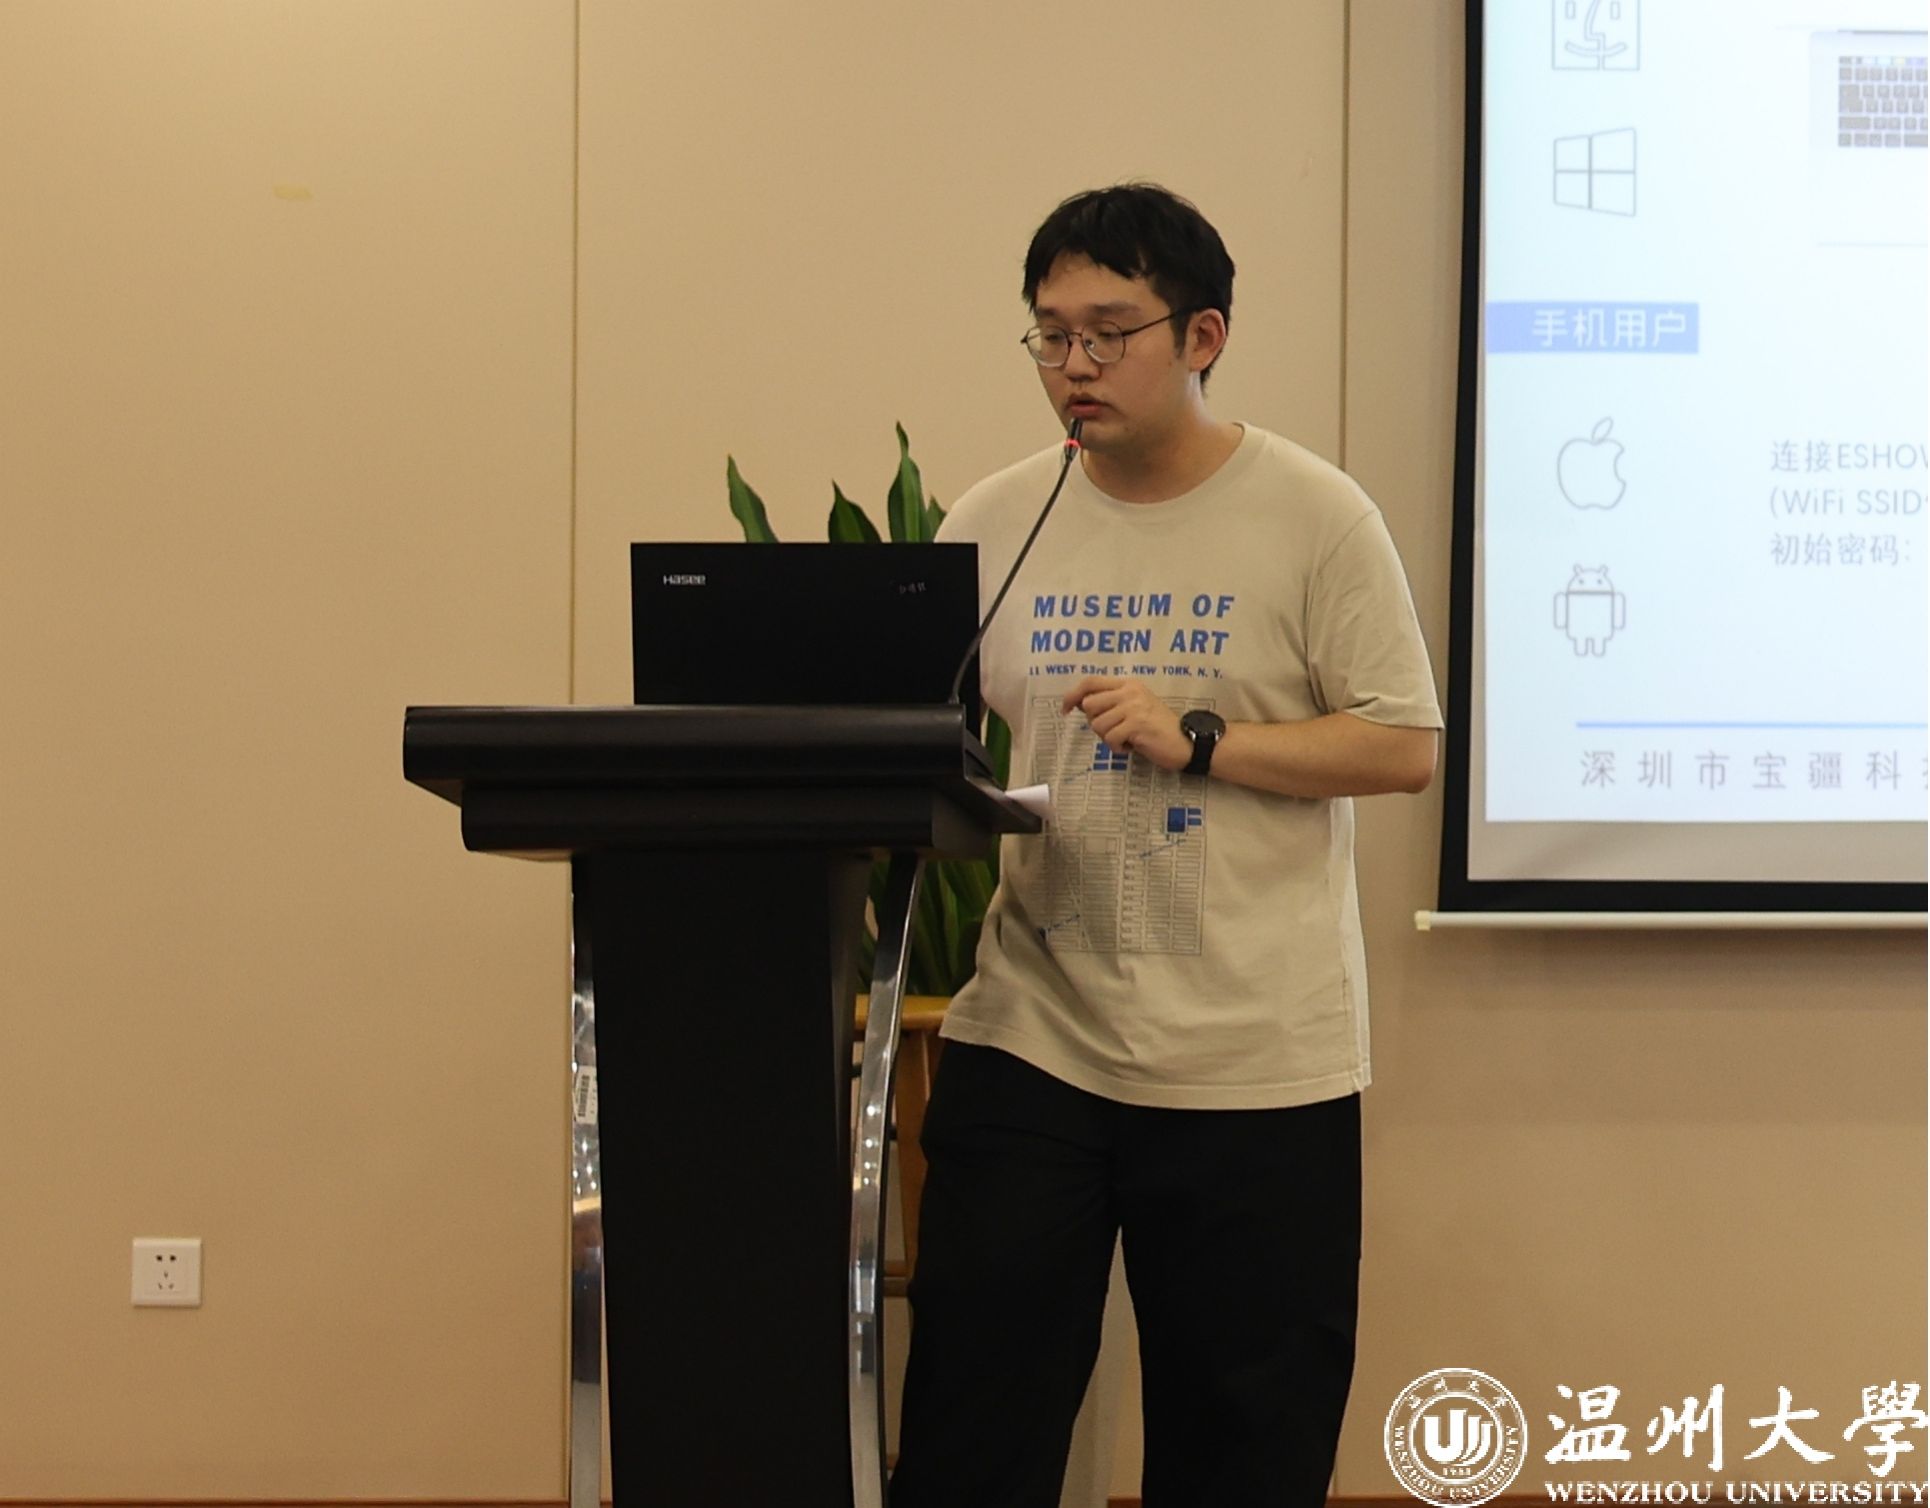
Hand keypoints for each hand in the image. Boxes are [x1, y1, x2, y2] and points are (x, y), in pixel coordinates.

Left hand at [1060, 676, 1192, 771]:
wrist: (1187, 741)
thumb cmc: (1159, 728)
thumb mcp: (1136, 707)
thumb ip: (1112, 702)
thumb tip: (1081, 704)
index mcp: (1128, 684)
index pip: (1090, 681)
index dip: (1072, 694)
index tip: (1065, 709)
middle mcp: (1129, 691)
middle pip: (1089, 704)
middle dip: (1095, 723)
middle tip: (1114, 731)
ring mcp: (1133, 707)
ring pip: (1097, 724)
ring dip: (1108, 738)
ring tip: (1127, 739)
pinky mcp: (1136, 724)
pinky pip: (1109, 738)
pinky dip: (1118, 747)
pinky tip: (1132, 746)